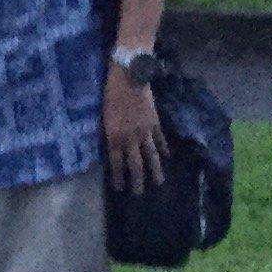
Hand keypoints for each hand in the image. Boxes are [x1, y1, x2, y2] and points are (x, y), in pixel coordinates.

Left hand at [103, 64, 166, 192]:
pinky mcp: (155, 123)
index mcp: (114, 136)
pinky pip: (161, 140)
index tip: (119, 188)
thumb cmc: (111, 93)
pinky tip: (167, 157)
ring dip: (155, 171)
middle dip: (138, 181)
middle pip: (135, 165)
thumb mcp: (104, 116)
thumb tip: (111, 147)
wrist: (129, 77)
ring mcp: (145, 132)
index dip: (118, 177)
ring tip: (159, 183)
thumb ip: (108, 134)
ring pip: (151, 156)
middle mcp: (130, 138)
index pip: (117, 163)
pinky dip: (164, 149)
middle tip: (139, 194)